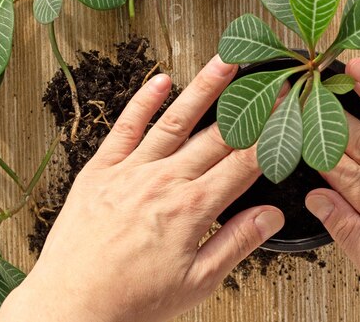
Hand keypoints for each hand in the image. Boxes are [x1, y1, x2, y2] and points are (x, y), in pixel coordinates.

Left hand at [0, 56, 284, 321]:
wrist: (72, 303)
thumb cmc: (131, 299)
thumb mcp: (197, 281)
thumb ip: (237, 242)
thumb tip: (271, 217)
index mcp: (192, 209)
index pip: (244, 162)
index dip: (270, 133)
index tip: (286, 112)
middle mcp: (164, 181)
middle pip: (217, 135)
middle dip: (249, 106)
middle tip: (270, 81)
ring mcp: (131, 170)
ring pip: (175, 120)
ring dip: (203, 88)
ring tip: (224, 61)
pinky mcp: (101, 168)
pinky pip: (126, 126)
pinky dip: (143, 101)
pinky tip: (160, 80)